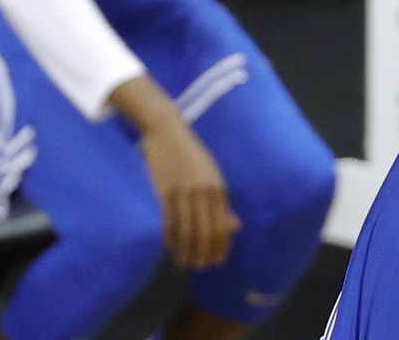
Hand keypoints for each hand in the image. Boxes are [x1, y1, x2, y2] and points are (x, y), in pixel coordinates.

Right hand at [138, 122, 238, 269]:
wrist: (167, 132)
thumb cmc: (192, 155)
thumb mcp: (213, 175)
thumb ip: (222, 203)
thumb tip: (235, 227)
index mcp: (218, 188)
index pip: (222, 226)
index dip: (221, 247)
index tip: (217, 262)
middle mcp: (203, 192)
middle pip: (205, 232)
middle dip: (204, 254)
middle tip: (200, 267)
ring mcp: (182, 192)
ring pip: (185, 231)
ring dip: (185, 251)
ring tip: (184, 262)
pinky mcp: (163, 192)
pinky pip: (167, 222)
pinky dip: (169, 239)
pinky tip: (170, 248)